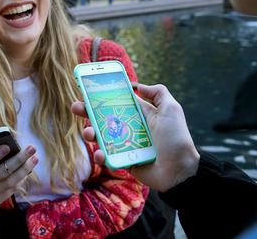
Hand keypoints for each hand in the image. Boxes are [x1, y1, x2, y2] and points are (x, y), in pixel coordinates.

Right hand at [72, 83, 199, 191]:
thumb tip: (139, 86)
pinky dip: (101, 155)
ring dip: (90, 132)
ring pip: (101, 137)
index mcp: (140, 114)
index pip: (117, 102)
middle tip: (76, 107)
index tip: (87, 91)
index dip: (102, 96)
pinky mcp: (123, 161)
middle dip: (88, 112)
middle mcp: (130, 128)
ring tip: (88, 133)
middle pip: (104, 118)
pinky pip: (107, 156)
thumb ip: (158, 92)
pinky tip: (101, 154)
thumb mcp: (171, 109)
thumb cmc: (176, 138)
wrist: (180, 170)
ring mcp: (125, 145)